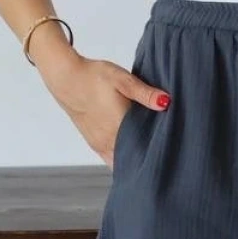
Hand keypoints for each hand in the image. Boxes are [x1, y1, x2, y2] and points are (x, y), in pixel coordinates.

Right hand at [41, 53, 170, 167]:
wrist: (65, 77)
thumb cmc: (93, 76)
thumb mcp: (122, 80)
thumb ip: (145, 93)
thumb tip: (166, 102)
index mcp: (119, 127)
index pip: (143, 151)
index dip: (158, 155)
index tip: (171, 155)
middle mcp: (108, 140)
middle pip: (133, 160)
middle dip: (148, 161)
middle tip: (166, 158)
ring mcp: (99, 143)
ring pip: (120, 162)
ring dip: (134, 161)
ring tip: (151, 157)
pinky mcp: (93, 142)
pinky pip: (110, 158)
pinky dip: (121, 159)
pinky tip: (132, 153)